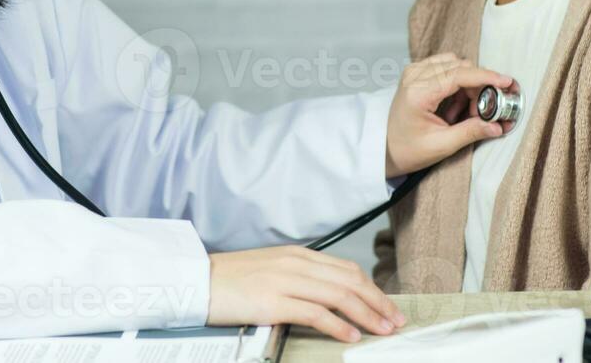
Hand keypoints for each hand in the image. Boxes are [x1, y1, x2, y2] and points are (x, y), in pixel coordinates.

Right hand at [207, 246, 406, 343]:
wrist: (195, 280)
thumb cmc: (230, 281)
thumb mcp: (270, 271)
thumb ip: (299, 279)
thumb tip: (328, 298)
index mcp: (297, 255)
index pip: (346, 269)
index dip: (371, 288)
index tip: (387, 306)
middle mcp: (295, 263)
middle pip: (349, 280)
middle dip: (377, 301)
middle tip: (396, 320)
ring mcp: (284, 280)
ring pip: (339, 294)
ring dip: (366, 314)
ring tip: (382, 330)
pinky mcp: (272, 300)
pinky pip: (315, 312)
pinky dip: (338, 324)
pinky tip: (351, 336)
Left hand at [384, 53, 515, 177]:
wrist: (385, 148)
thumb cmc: (408, 149)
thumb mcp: (442, 145)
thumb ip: (470, 132)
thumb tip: (498, 126)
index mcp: (418, 92)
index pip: (459, 74)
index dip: (486, 77)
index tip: (506, 82)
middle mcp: (414, 75)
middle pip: (460, 66)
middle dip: (478, 87)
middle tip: (482, 113)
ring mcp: (414, 71)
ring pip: (455, 64)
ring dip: (468, 84)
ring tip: (465, 112)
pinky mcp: (417, 73)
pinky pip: (446, 67)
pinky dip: (458, 82)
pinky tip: (455, 105)